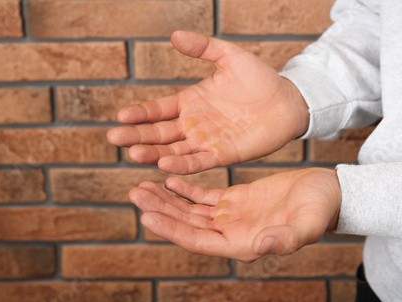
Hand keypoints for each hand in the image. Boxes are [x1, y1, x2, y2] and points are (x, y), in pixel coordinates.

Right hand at [107, 30, 308, 174]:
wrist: (287, 100)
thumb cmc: (259, 78)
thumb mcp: (229, 57)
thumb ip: (203, 47)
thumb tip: (174, 35)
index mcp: (190, 102)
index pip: (157, 110)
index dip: (139, 114)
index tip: (120, 116)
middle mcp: (193, 125)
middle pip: (158, 133)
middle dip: (136, 136)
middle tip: (114, 139)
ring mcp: (206, 141)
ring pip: (173, 150)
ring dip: (153, 153)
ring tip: (133, 153)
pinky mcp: (223, 155)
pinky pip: (198, 161)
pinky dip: (181, 165)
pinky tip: (164, 165)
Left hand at [129, 168, 340, 262]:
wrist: (327, 194)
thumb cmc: (321, 210)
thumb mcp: (307, 223)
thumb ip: (286, 238)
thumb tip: (261, 245)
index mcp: (242, 243)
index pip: (197, 240)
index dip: (171, 229)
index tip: (146, 215)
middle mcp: (231, 233)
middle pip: (186, 224)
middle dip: (160, 210)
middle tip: (134, 193)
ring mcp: (231, 217)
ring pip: (190, 210)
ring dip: (166, 199)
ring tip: (141, 185)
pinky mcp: (235, 200)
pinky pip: (203, 196)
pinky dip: (185, 188)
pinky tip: (168, 178)